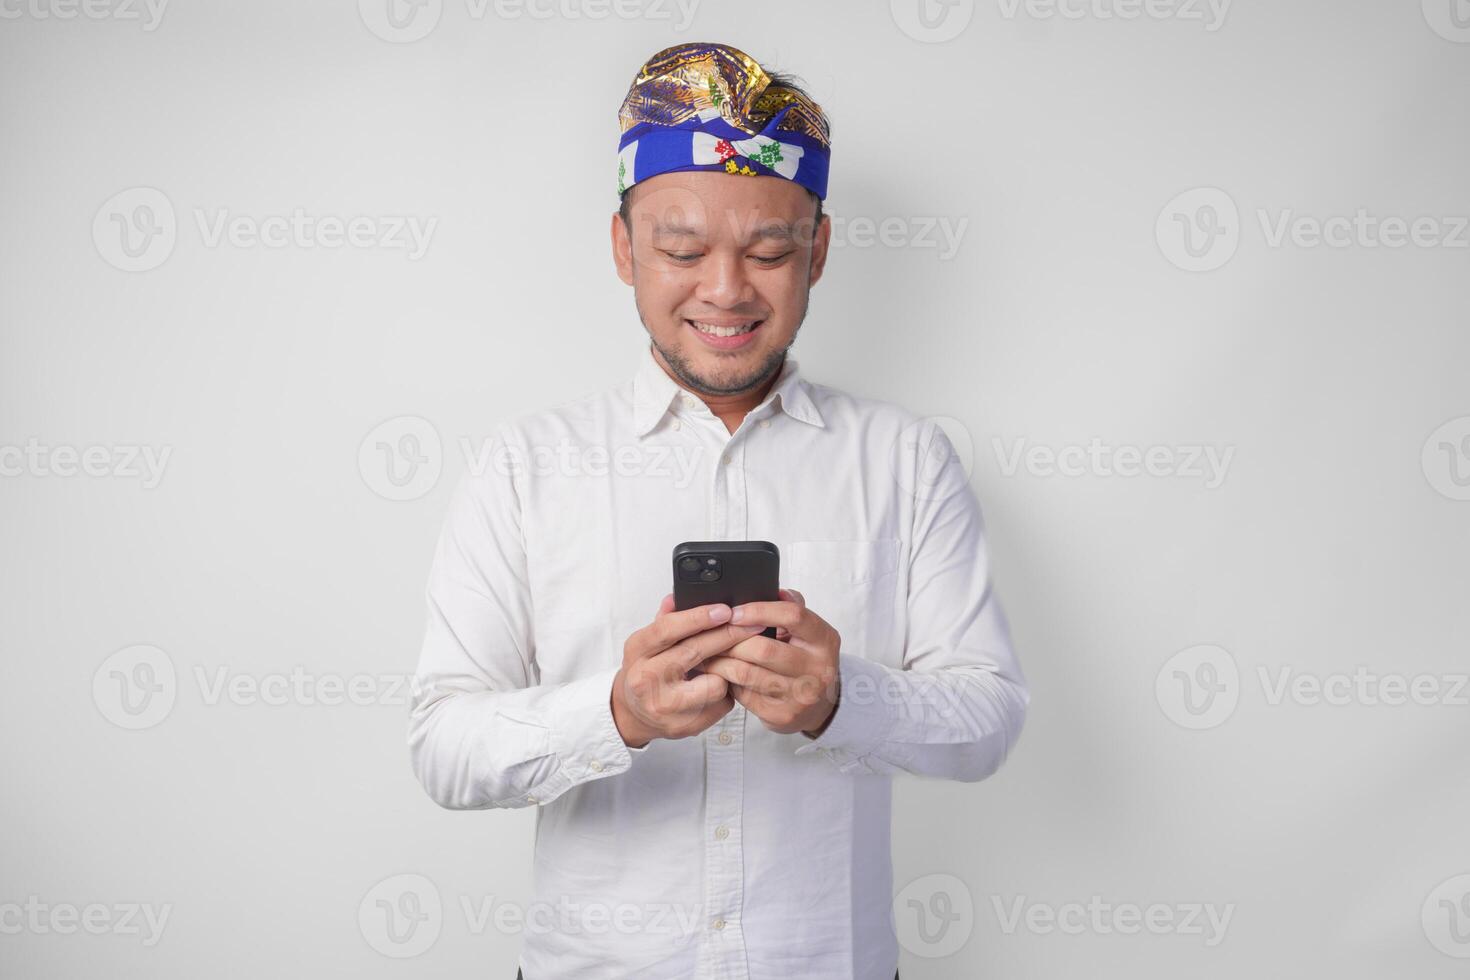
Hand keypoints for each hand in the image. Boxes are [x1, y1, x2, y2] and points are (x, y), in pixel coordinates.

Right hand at [611, 595, 764, 747]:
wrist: (632, 713)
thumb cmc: (646, 671)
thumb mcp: (647, 643)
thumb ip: (665, 620)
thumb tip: (677, 597)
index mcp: (637, 651)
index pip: (668, 629)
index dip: (699, 617)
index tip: (725, 610)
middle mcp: (646, 678)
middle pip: (694, 652)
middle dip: (728, 636)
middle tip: (751, 625)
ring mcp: (664, 706)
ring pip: (713, 683)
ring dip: (726, 671)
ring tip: (724, 665)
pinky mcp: (683, 726)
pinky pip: (721, 705)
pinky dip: (726, 694)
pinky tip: (718, 688)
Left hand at [701, 589, 840, 737]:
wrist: (819, 706)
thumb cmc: (805, 660)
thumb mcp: (807, 632)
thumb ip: (789, 608)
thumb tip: (773, 590)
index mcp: (825, 639)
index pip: (793, 616)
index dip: (759, 611)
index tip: (733, 611)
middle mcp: (818, 668)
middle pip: (764, 649)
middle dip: (732, 640)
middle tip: (711, 634)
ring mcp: (801, 695)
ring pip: (748, 674)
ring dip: (721, 662)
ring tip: (707, 652)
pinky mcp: (782, 715)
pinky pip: (744, 694)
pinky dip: (727, 682)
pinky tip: (718, 674)